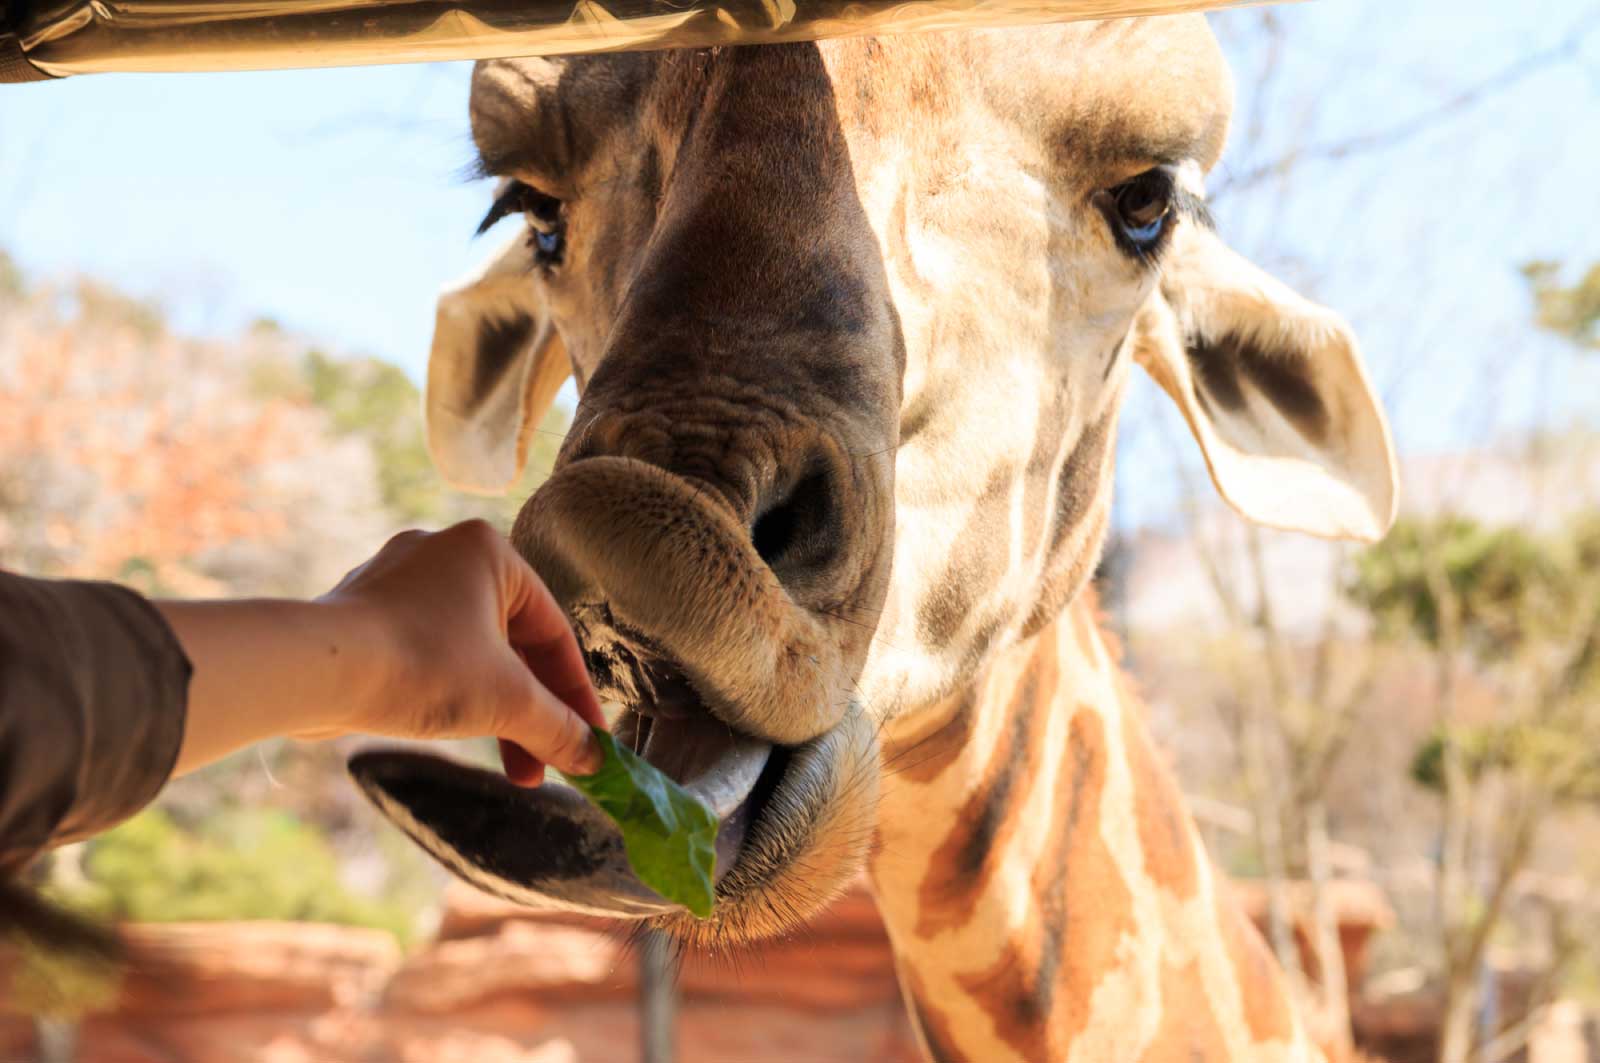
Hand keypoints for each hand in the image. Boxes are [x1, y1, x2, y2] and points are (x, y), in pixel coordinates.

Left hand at [160, 520, 604, 783]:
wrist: (312, 669)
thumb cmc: (421, 665)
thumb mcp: (508, 702)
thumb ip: (558, 728)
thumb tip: (596, 760)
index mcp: (490, 551)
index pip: (553, 632)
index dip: (577, 696)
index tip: (590, 743)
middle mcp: (444, 553)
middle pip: (511, 644)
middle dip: (532, 712)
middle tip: (547, 765)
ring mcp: (398, 581)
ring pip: (469, 651)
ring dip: (494, 710)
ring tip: (507, 768)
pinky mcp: (364, 613)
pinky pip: (427, 653)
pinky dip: (450, 693)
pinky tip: (453, 732)